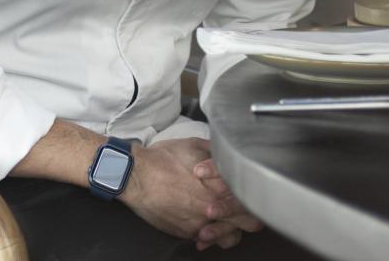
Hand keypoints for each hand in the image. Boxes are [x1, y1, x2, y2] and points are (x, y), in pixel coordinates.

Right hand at [117, 137, 256, 245]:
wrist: (135, 176)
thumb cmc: (161, 160)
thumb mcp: (192, 146)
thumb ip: (215, 152)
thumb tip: (227, 151)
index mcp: (219, 187)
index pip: (250, 199)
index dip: (253, 195)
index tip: (251, 192)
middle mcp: (213, 209)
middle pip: (248, 222)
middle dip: (249, 216)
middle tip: (246, 210)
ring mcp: (200, 225)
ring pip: (231, 238)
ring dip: (231, 230)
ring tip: (226, 221)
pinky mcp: (186, 233)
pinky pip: (208, 243)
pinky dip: (210, 237)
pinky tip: (207, 228)